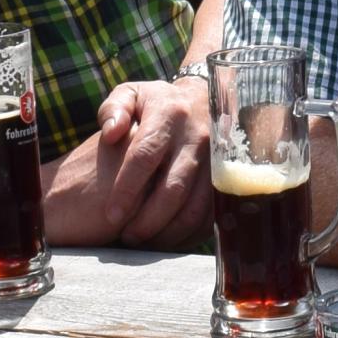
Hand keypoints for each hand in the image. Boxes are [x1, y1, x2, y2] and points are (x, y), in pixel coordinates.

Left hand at [42, 81, 208, 248]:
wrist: (204, 101)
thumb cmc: (157, 104)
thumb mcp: (132, 94)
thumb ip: (113, 110)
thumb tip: (110, 133)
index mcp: (168, 114)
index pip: (145, 156)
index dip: (127, 189)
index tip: (111, 214)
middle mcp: (196, 137)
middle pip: (173, 188)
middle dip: (148, 219)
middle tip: (126, 238)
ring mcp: (216, 160)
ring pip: (195, 207)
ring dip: (169, 232)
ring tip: (144, 243)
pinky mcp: (226, 179)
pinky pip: (210, 214)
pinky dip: (189, 234)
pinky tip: (168, 242)